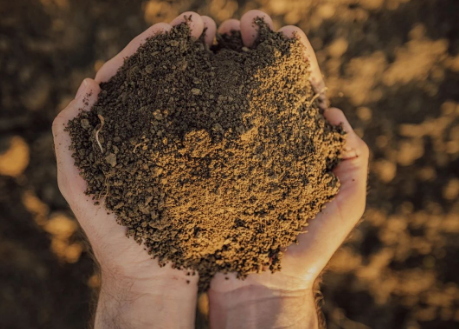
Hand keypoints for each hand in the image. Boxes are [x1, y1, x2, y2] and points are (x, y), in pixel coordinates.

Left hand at [52, 12, 216, 328]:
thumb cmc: (111, 233)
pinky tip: (234, 81)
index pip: (130, 77)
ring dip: (204, 66)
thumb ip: (70, 135)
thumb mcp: (78, 182)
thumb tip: (89, 84)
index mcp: (119, 130)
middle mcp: (151, 133)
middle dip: (181, 49)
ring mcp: (178, 147)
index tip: (169, 29)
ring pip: (191, 96)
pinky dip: (221, 100)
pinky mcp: (201, 164)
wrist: (151, 275)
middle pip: (164, 79)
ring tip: (223, 40)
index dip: (147, 50)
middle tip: (204, 25)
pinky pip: (211, 125)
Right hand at [207, 10, 368, 328]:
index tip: (285, 34)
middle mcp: (262, 144)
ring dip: (222, 65)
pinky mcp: (205, 168)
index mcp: (296, 147)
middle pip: (258, 87)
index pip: (298, 93)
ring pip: (225, 99)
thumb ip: (353, 163)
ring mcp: (231, 154)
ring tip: (212, 36)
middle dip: (253, 52)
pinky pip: (198, 128)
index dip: (293, 62)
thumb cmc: (304, 251)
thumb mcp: (343, 206)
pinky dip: (193, 99)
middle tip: (242, 24)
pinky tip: (187, 76)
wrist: (258, 285)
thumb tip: (336, 115)